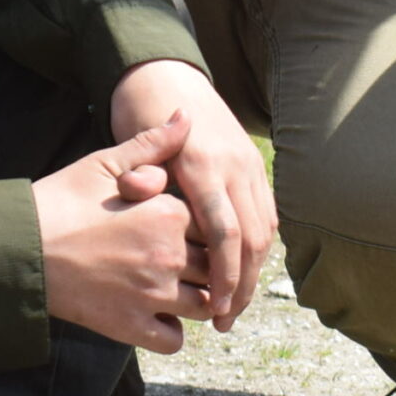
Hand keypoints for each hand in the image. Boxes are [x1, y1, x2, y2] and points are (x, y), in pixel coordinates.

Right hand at [33, 112, 208, 351]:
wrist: (18, 247)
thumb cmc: (59, 200)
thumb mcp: (105, 163)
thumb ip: (153, 143)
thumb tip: (187, 114)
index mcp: (169, 214)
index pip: (212, 225)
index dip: (201, 226)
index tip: (185, 226)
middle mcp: (169, 257)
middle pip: (214, 267)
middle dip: (205, 265)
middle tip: (184, 260)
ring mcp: (152, 296)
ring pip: (203, 306)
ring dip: (195, 299)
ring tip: (174, 288)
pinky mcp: (130, 328)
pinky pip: (174, 340)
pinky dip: (171, 330)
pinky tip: (156, 314)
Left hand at [109, 60, 276, 330]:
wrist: (166, 74)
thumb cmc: (139, 113)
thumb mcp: (130, 141)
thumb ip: (138, 170)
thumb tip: (140, 189)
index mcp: (204, 164)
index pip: (226, 233)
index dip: (225, 277)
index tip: (216, 311)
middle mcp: (234, 165)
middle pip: (253, 238)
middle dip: (244, 285)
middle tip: (226, 321)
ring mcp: (248, 164)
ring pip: (265, 229)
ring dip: (254, 271)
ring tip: (234, 306)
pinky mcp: (253, 165)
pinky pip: (266, 213)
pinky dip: (258, 246)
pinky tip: (243, 272)